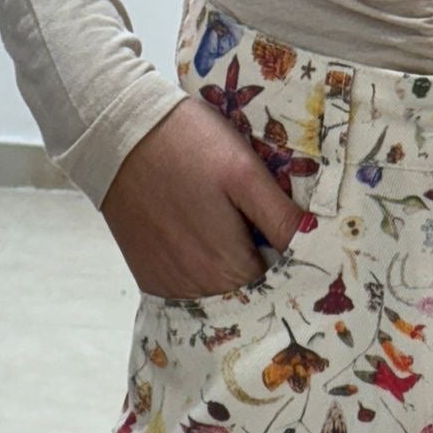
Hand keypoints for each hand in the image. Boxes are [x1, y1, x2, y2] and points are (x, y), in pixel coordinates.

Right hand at [98, 98, 307, 298]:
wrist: (116, 132)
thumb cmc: (187, 144)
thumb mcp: (244, 173)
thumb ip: (280, 219)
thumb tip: (316, 249)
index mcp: (231, 267)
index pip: (281, 291)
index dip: (294, 272)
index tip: (300, 252)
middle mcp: (202, 290)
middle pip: (251, 300)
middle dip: (266, 279)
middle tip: (268, 242)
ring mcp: (173, 288)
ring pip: (222, 300)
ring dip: (235, 282)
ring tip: (237, 243)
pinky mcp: (151, 280)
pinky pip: (191, 296)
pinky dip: (205, 281)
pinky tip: (206, 250)